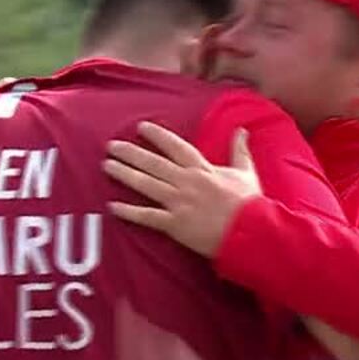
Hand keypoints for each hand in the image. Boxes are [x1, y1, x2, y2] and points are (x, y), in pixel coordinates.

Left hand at [103, 122, 261, 256]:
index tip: (141, 127)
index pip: (175, 146)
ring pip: (146, 184)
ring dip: (125, 174)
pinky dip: (130, 212)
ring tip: (107, 166)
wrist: (251, 233)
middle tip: (112, 145)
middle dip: (131, 153)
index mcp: (203, 169)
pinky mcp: (176, 224)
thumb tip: (242, 130)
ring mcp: (179, 202)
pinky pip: (148, 216)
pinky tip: (113, 206)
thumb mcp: (246, 173)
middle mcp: (187, 182)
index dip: (157, 135)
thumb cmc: (250, 205)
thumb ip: (240, 151)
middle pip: (153, 163)